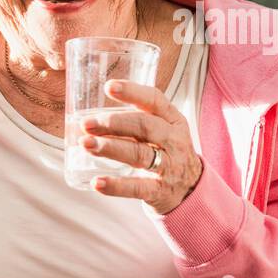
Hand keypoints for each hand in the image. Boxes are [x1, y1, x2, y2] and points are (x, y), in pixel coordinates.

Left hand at [77, 79, 203, 215]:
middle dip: (113, 123)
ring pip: (139, 154)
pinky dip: (116, 186)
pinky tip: (97, 182)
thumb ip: (133, 122)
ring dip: (110, 148)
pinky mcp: (160, 191)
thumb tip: (87, 120)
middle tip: (86, 123)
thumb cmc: (166, 153)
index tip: (109, 87)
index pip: (155, 100)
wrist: (191, 190)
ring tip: (85, 144)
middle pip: (145, 126)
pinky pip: (137, 188)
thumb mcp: (161, 132)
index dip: (133, 92)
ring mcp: (168, 166)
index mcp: (173, 121)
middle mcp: (173, 141)